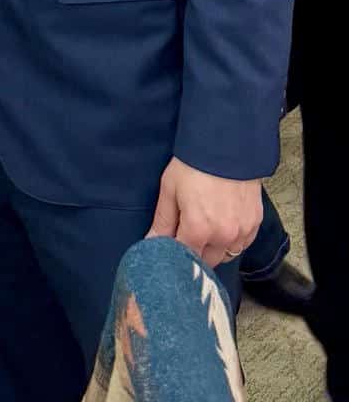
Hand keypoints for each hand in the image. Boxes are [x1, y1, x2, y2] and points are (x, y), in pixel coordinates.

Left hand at [146, 156, 261, 267]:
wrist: (227, 146)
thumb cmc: (195, 164)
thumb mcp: (170, 189)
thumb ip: (162, 221)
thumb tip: (152, 242)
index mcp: (199, 229)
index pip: (185, 259)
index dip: (176, 256)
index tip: (170, 250)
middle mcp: (223, 235)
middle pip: (207, 261)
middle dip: (194, 254)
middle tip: (185, 237)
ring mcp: (242, 231)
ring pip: (226, 255)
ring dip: (214, 250)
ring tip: (204, 229)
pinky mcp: (255, 223)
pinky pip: (242, 244)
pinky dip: (231, 241)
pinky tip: (221, 226)